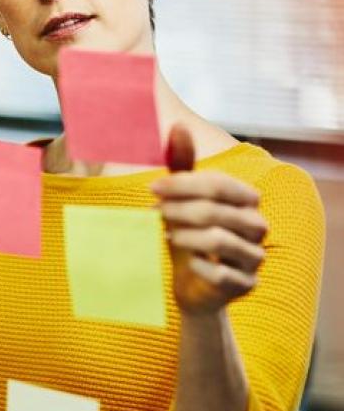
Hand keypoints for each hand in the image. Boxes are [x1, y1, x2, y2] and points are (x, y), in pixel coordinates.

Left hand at [151, 125, 267, 315]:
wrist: (194, 285)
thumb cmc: (188, 232)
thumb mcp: (183, 199)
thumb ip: (182, 164)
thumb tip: (178, 125)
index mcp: (246, 199)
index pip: (218, 184)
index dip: (182, 184)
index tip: (152, 188)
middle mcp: (257, 226)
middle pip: (214, 211)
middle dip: (177, 210)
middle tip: (153, 213)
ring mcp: (254, 257)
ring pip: (218, 241)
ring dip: (184, 236)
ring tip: (166, 235)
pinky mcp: (246, 284)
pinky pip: (221, 274)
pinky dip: (197, 266)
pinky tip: (187, 262)